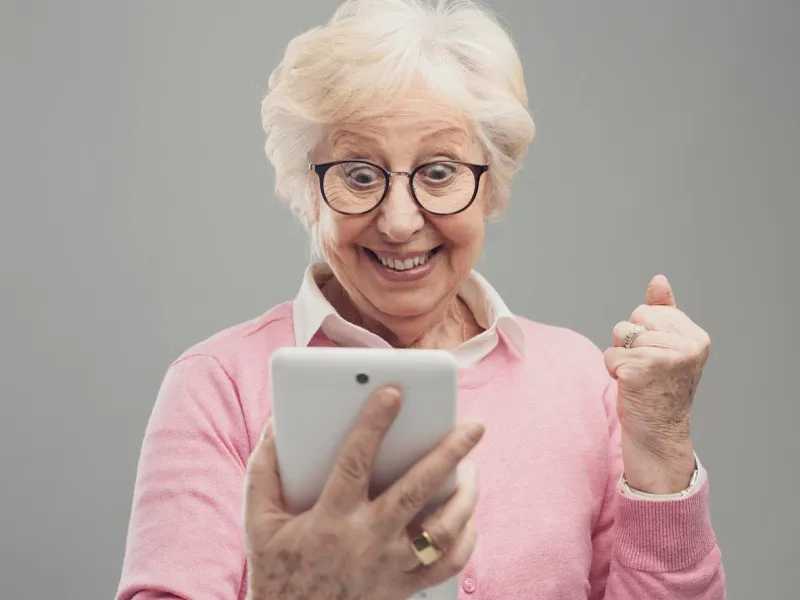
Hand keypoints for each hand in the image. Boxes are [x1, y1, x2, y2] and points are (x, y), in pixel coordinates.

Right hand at [244, 387, 484, 599]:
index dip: (374, 424)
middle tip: (472, 427)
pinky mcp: (403, 587)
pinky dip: (464, 540)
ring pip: (441, 528)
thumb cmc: (276, 570)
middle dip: (448, 453)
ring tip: (472, 469)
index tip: (393, 393)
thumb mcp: (259, 519)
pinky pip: (446, 565)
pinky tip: (466, 518)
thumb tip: (277, 426)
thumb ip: (264, 470)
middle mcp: (366, 540)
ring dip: (464, 496)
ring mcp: (390, 566)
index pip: (355, 461)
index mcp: (330, 518)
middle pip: (416, 490)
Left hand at [604, 275, 709, 492]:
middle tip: (646, 369)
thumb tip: (658, 279)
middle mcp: (686, 345)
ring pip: (620, 335)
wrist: (658, 434)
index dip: (643, 334)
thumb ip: (664, 312)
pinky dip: (613, 370)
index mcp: (696, 336)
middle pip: (633, 318)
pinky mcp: (641, 369)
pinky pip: (610, 354)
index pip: (649, 311)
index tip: (657, 359)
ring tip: (638, 377)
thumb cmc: (660, 388)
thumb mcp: (666, 346)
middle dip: (630, 341)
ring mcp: (665, 357)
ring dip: (620, 357)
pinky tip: (630, 387)